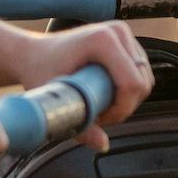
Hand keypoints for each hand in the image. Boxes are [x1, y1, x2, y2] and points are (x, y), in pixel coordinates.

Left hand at [14, 21, 155, 149]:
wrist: (33, 53)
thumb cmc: (40, 71)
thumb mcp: (57, 99)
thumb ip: (80, 126)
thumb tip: (103, 145)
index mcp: (103, 40)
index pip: (132, 83)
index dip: (122, 109)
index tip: (99, 120)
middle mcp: (118, 32)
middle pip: (142, 82)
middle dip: (124, 106)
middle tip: (98, 115)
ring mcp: (124, 34)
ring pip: (145, 79)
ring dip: (128, 100)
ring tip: (101, 105)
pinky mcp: (127, 41)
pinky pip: (141, 73)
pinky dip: (129, 90)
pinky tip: (107, 95)